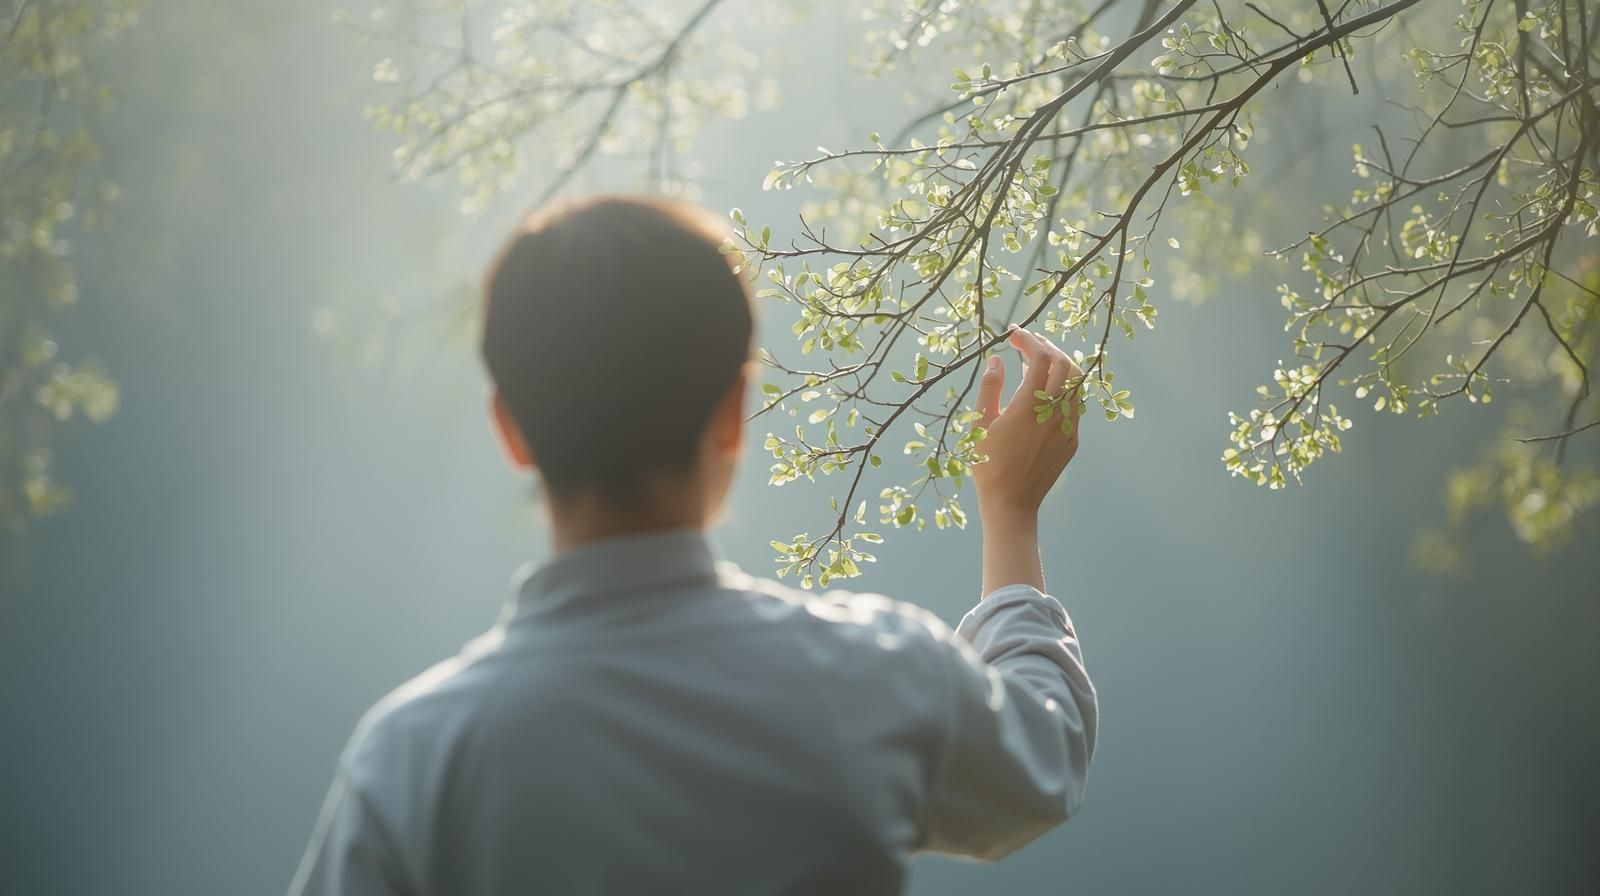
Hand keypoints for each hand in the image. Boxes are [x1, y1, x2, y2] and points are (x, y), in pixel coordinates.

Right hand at [971, 326, 1083, 525]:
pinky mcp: (1073, 440)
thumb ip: (990, 388)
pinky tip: (1048, 389)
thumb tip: (996, 360)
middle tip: (1028, 343)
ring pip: (1077, 382)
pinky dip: (1065, 387)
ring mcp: (1068, 427)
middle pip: (1064, 364)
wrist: (1011, 503)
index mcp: (1028, 407)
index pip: (1040, 358)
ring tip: (1042, 360)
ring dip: (1062, 364)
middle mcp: (1054, 413)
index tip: (1013, 334)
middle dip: (1047, 346)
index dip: (1028, 340)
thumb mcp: (980, 424)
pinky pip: (1076, 404)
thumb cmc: (988, 465)